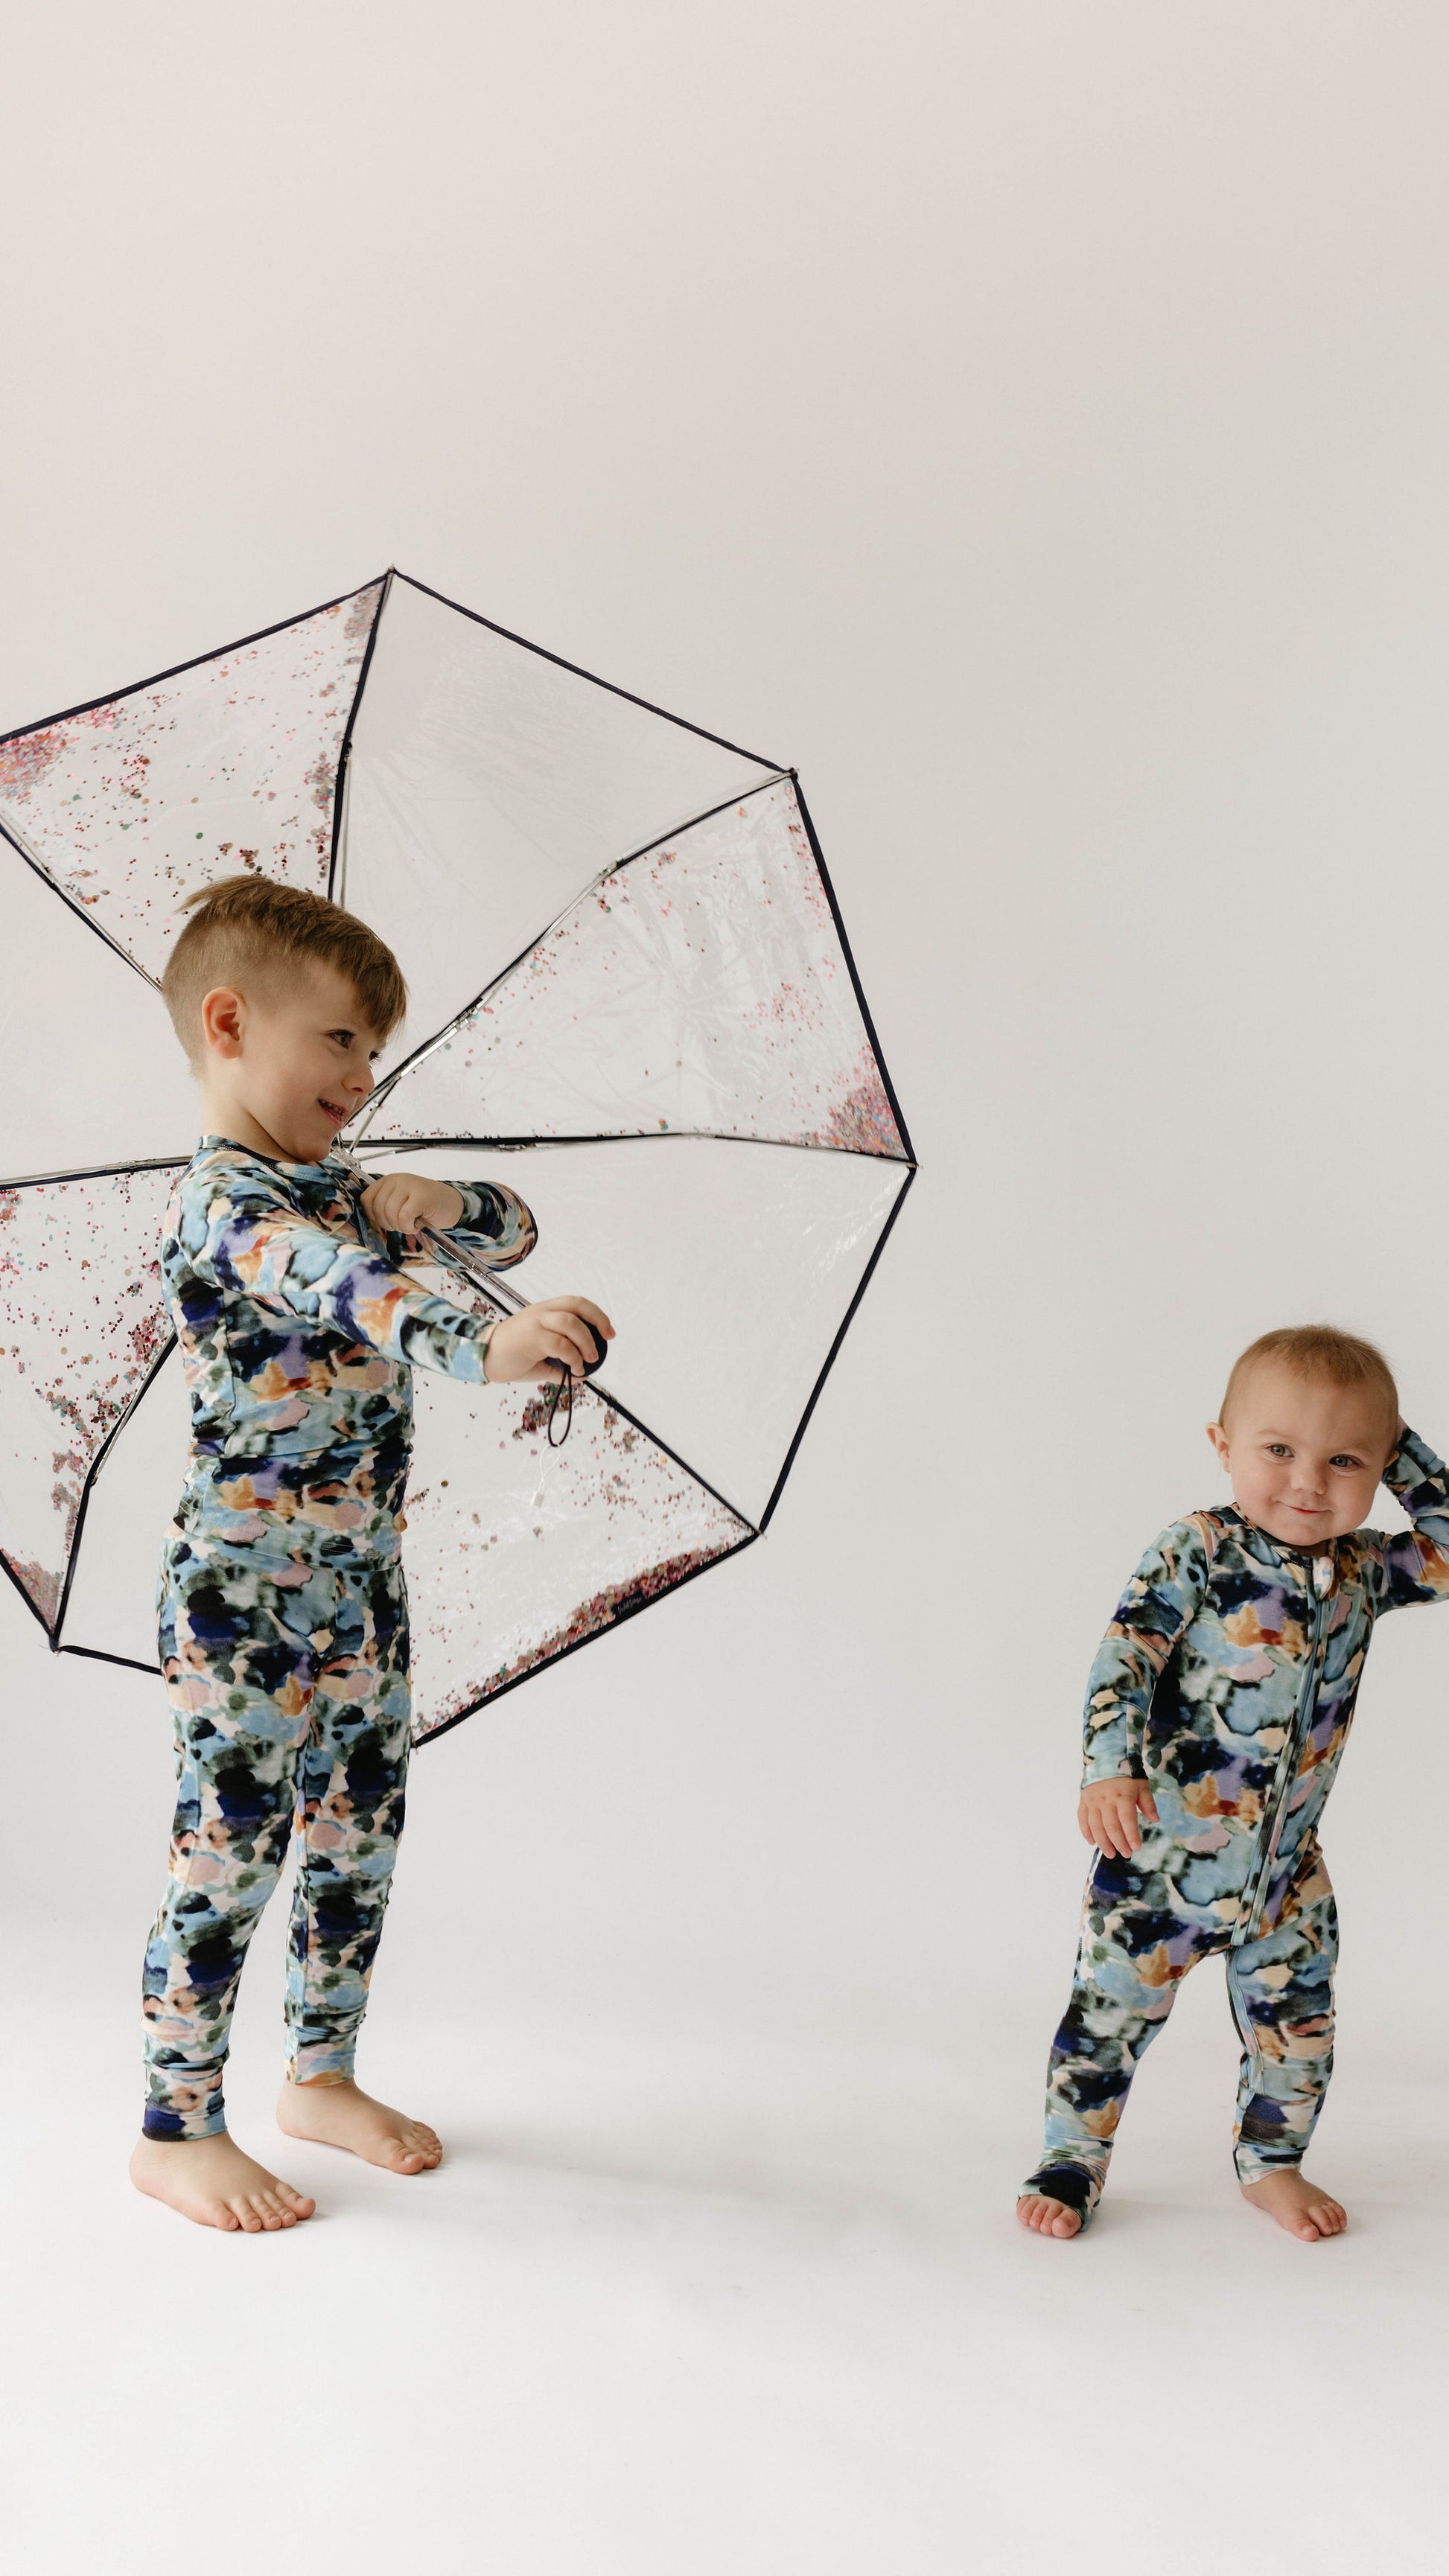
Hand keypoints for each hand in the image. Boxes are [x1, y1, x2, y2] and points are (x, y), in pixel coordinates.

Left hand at [360, 1172, 464, 1243]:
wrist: (451, 1204)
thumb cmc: (425, 1206)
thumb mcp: (400, 1201)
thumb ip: (384, 1205)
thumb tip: (368, 1218)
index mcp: (389, 1180)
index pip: (366, 1198)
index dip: (372, 1215)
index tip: (385, 1222)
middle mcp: (397, 1180)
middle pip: (378, 1208)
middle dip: (388, 1223)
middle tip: (401, 1225)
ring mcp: (409, 1186)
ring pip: (390, 1213)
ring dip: (399, 1226)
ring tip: (410, 1225)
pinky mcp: (421, 1196)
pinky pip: (404, 1217)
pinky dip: (408, 1227)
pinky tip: (416, 1226)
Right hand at [483, 1297, 614, 1383]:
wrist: (484, 1358)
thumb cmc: (512, 1357)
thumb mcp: (541, 1359)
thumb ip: (560, 1363)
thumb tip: (581, 1374)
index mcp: (545, 1311)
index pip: (576, 1303)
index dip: (596, 1314)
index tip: (609, 1331)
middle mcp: (541, 1312)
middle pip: (576, 1306)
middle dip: (598, 1321)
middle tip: (606, 1340)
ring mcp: (535, 1323)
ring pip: (570, 1323)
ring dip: (586, 1342)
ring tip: (589, 1359)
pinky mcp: (531, 1338)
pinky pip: (560, 1344)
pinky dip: (574, 1358)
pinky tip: (576, 1368)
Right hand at [1078, 1778, 1157, 1858]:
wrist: (1105, 1759)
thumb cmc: (1127, 1775)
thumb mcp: (1142, 1785)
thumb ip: (1148, 1803)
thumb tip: (1155, 1819)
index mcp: (1122, 1795)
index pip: (1127, 1818)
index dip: (1131, 1834)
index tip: (1136, 1847)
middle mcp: (1106, 1799)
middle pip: (1111, 1825)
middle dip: (1119, 1842)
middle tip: (1126, 1854)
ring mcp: (1093, 1800)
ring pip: (1096, 1825)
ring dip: (1102, 1842)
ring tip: (1110, 1854)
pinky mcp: (1084, 1800)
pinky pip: (1082, 1819)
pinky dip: (1086, 1832)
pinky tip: (1092, 1842)